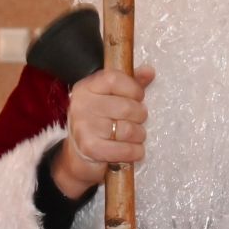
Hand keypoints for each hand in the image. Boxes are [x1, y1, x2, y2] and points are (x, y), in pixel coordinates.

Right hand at [54, 66, 155, 198]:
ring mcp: (84, 127)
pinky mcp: (90, 148)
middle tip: (138, 121)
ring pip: (128, 129)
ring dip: (139, 135)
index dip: (133, 88)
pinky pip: (124, 149)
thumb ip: (130, 84)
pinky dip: (135, 152)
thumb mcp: (111, 99)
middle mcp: (81, 105)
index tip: (139, 97)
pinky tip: (134, 151)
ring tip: (135, 136)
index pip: (114, 79)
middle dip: (140, 116)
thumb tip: (149, 71)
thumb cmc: (99, 124)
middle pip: (126, 106)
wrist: (79, 156)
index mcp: (86, 88)